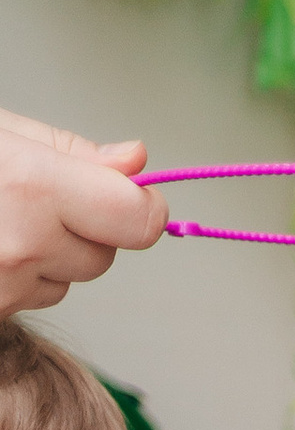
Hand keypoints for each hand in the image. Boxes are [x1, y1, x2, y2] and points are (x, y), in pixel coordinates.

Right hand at [0, 105, 166, 312]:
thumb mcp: (1, 132)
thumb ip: (70, 150)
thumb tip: (136, 161)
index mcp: (31, 186)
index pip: (137, 219)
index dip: (146, 207)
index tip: (141, 197)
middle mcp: (22, 244)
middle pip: (105, 256)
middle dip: (87, 229)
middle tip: (40, 199)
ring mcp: (7, 287)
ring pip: (70, 279)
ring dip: (51, 255)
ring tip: (5, 219)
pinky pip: (36, 297)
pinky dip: (23, 275)